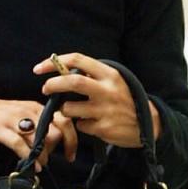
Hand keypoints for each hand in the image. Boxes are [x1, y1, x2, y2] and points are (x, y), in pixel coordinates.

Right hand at [0, 91, 78, 166]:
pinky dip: (30, 158)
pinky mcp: (1, 129)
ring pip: (42, 137)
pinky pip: (21, 145)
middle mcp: (27, 110)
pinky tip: (33, 167)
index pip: (63, 119)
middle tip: (54, 159)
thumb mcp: (14, 115)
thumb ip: (31, 126)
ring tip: (41, 165)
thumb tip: (46, 143)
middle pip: (58, 129)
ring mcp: (14, 119)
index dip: (72, 138)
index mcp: (32, 106)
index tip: (71, 153)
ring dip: (45, 155)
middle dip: (60, 147)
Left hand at [32, 54, 160, 147]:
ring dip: (65, 110)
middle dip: (52, 85)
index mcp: (109, 74)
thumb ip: (91, 76)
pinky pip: (80, 126)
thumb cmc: (124, 100)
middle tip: (45, 89)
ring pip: (69, 108)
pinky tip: (93, 124)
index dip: (54, 63)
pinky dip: (81, 125)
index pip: (77, 59)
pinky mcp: (103, 128)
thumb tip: (61, 71)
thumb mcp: (113, 82)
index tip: (38, 69)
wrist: (149, 125)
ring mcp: (105, 110)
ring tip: (73, 111)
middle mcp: (107, 90)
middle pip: (72, 81)